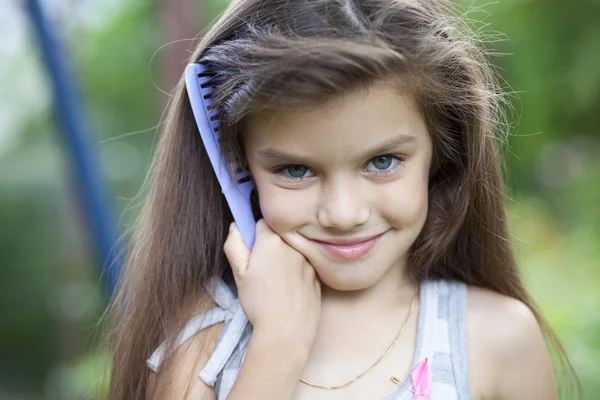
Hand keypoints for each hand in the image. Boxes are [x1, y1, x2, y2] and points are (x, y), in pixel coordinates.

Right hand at [224, 219, 320, 350]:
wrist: (287, 331)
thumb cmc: (259, 302)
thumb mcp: (239, 273)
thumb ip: (234, 244)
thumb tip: (236, 226)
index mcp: (272, 240)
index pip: (262, 222)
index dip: (253, 235)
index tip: (250, 250)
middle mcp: (294, 245)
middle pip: (279, 236)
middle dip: (269, 246)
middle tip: (261, 269)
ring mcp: (308, 260)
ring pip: (292, 251)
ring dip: (285, 258)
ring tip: (276, 283)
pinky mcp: (317, 276)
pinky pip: (304, 266)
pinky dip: (296, 272)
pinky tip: (288, 290)